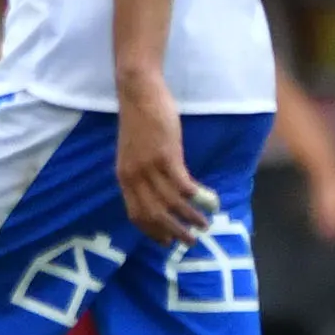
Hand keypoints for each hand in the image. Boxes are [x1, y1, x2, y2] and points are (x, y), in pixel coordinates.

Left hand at [111, 77, 214, 247]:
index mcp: (125, 177)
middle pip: (154, 215)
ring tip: (205, 225)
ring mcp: (150, 167)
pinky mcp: (167, 155)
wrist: (139, 93)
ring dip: (190, 218)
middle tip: (190, 241)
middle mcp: (135, 177)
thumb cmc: (139, 118)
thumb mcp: (133, 151)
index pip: (136, 214)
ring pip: (172, 203)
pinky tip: (209, 201)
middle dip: (174, 232)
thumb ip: (141, 171)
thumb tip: (156, 189)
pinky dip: (197, 198)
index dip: (152, 231)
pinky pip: (183, 185)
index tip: (166, 241)